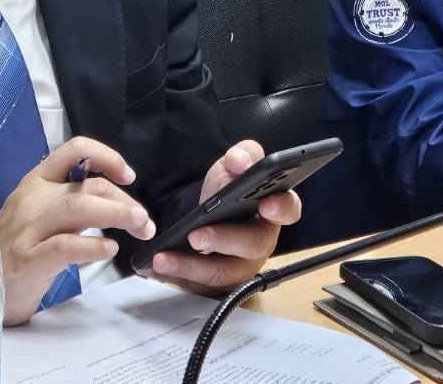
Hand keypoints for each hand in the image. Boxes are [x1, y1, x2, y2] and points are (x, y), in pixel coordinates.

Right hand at [0, 136, 154, 323]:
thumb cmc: (17, 250)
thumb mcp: (41, 215)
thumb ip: (71, 202)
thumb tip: (118, 198)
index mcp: (35, 182)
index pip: (73, 150)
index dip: (107, 157)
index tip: (128, 176)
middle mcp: (31, 199)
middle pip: (86, 185)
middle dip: (123, 199)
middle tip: (144, 221)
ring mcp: (27, 229)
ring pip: (78, 207)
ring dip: (116, 214)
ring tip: (140, 226)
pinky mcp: (27, 260)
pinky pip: (65, 246)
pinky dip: (93, 246)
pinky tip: (110, 250)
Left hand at [149, 140, 301, 292]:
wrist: (209, 213)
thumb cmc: (229, 190)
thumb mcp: (233, 166)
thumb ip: (242, 156)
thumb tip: (239, 161)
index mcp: (274, 208)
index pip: (289, 208)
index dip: (281, 208)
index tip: (266, 205)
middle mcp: (264, 240)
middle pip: (253, 245)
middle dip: (224, 241)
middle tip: (196, 236)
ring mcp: (244, 265)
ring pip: (224, 273)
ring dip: (191, 267)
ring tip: (163, 259)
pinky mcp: (222, 282)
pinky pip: (200, 286)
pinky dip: (175, 277)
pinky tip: (153, 268)